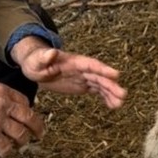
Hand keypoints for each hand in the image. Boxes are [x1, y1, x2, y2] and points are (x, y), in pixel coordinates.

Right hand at [0, 82, 44, 156]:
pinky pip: (6, 147)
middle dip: (37, 127)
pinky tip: (4, 152)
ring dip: (22, 141)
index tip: (28, 117)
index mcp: (2, 91)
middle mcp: (3, 105)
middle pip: (29, 117)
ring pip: (20, 134)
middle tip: (40, 134)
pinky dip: (7, 151)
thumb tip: (7, 106)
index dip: (28, 110)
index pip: (24, 101)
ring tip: (20, 145)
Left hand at [11, 38, 127, 108]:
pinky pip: (96, 90)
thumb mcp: (36, 60)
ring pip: (100, 84)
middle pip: (99, 76)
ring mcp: (83, 76)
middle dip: (111, 85)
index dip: (103, 69)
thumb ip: (44, 57)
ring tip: (120, 104)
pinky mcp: (82, 84)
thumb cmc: (35, 62)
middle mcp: (81, 68)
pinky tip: (113, 105)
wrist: (35, 67)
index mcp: (73, 61)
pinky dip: (105, 97)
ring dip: (111, 93)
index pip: (91, 64)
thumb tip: (51, 52)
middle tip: (123, 95)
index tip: (116, 75)